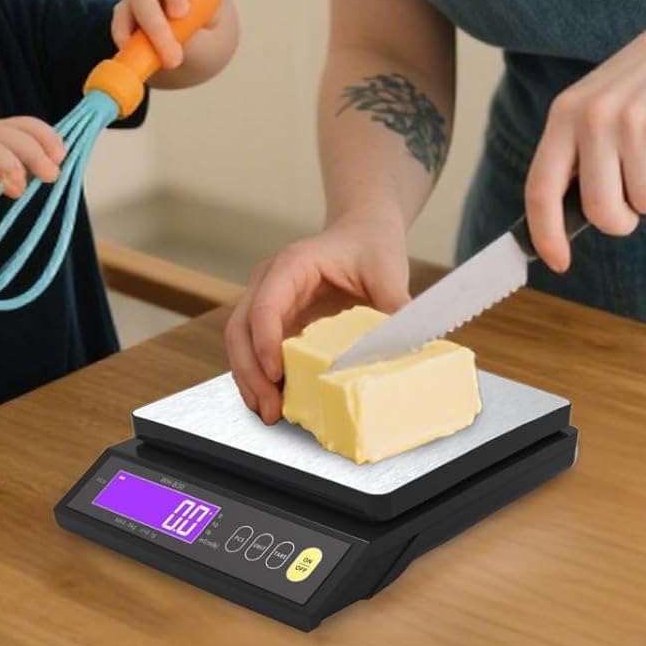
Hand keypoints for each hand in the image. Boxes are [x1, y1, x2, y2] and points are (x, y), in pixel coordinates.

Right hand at [0, 117, 65, 218]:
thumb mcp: (4, 168)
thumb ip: (26, 165)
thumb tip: (56, 170)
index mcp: (1, 130)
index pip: (29, 124)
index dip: (48, 138)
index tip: (61, 158)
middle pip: (15, 136)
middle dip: (37, 155)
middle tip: (51, 176)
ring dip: (12, 168)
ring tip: (20, 189)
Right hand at [111, 0, 210, 69]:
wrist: (189, 43)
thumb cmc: (203, 25)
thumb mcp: (212, 24)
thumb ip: (204, 24)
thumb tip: (192, 31)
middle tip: (182, 15)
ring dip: (152, 22)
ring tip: (169, 52)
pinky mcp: (125, 13)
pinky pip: (121, 20)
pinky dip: (126, 35)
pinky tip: (134, 49)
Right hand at [224, 210, 411, 423]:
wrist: (363, 232)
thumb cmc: (370, 245)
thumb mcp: (387, 271)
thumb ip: (394, 306)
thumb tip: (404, 348)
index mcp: (293, 264)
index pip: (266, 304)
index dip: (265, 341)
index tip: (275, 373)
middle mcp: (270, 281)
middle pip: (241, 328)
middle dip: (250, 372)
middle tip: (268, 408)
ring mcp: (267, 300)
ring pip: (241, 342)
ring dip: (249, 379)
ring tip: (267, 412)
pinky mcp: (274, 319)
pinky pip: (255, 348)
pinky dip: (259, 375)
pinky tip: (272, 400)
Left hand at [525, 0, 645, 265]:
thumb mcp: (599, 106)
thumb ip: (582, 154)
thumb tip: (570, 221)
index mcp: (565, 115)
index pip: (540, 188)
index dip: (545, 232)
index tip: (558, 261)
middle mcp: (593, 119)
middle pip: (602, 211)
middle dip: (624, 219)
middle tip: (638, 194)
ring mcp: (633, 123)